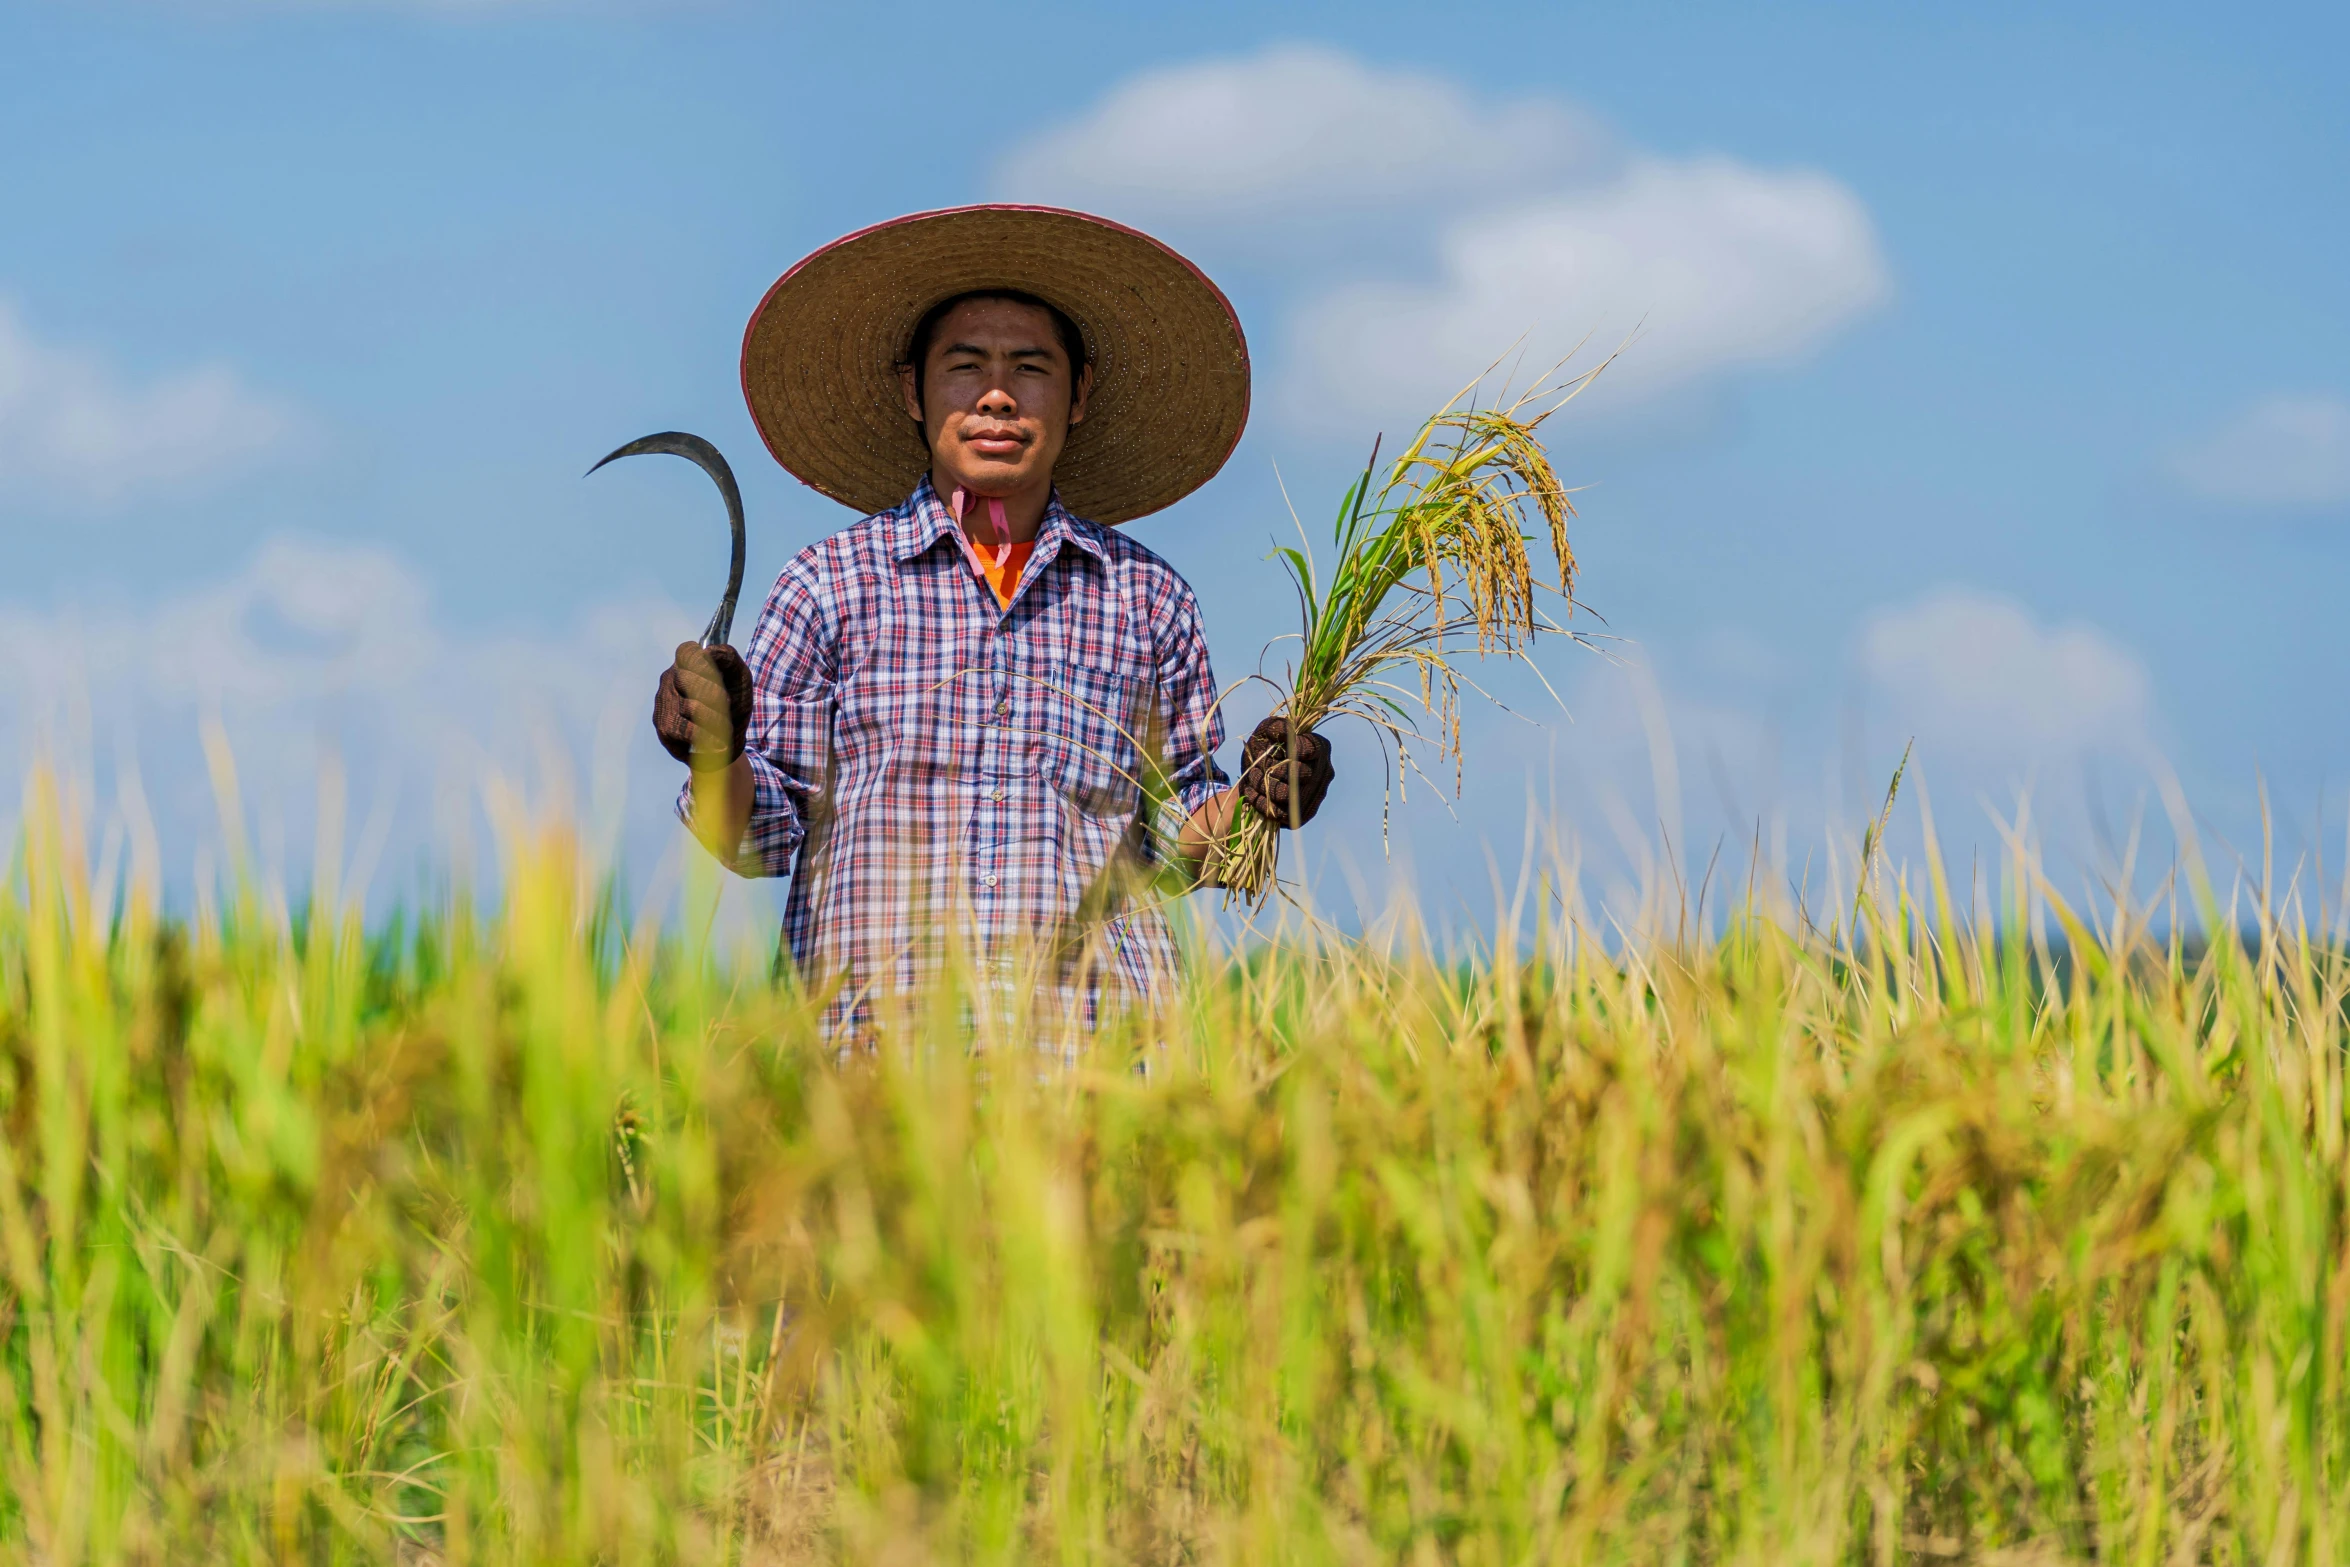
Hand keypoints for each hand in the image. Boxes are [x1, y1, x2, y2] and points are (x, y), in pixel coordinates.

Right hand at [653, 641, 752, 769]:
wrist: (731, 735)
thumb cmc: (734, 700)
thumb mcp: (739, 675)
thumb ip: (728, 658)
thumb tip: (710, 651)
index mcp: (687, 662)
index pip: (686, 652)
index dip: (703, 662)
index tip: (720, 674)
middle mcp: (670, 679)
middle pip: (686, 679)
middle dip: (714, 694)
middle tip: (729, 704)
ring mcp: (664, 703)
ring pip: (689, 707)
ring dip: (714, 719)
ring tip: (727, 727)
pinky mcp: (663, 727)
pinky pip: (683, 730)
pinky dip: (706, 737)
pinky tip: (719, 744)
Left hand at [1238, 715, 1333, 829]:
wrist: (1255, 776)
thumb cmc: (1265, 748)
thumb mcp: (1266, 731)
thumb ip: (1276, 725)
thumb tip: (1283, 731)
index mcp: (1320, 748)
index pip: (1312, 748)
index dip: (1294, 747)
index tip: (1277, 743)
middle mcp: (1324, 772)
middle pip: (1300, 774)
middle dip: (1273, 770)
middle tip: (1258, 767)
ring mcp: (1316, 795)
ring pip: (1288, 795)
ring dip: (1264, 786)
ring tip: (1253, 778)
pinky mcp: (1303, 815)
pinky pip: (1280, 812)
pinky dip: (1260, 802)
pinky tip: (1252, 792)